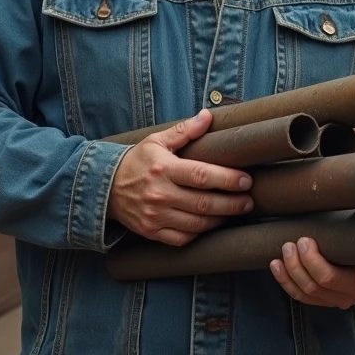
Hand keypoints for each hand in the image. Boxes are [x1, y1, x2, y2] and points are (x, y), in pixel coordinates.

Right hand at [107, 109, 253, 245]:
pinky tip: (211, 224)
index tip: (246, 180)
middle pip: (203, 203)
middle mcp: (160, 195)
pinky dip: (200, 234)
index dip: (227, 179)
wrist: (105, 188)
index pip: (201, 176)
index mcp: (164, 169)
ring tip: (236, 211)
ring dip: (220, 219)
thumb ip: (184, 130)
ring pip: (196, 224)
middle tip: (248, 200)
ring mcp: (155, 216)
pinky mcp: (151, 232)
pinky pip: (182, 238)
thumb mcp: (157, 141)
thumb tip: (207, 116)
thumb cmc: (137, 161)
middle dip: (232, 203)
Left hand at [269, 237, 354, 309]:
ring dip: (288, 273)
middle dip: (296, 265)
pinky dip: (285, 282)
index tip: (304, 240)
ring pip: (303, 294)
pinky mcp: (322, 301)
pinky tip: (277, 267)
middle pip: (313, 287)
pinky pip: (300, 297)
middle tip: (290, 244)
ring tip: (282, 253)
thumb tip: (342, 195)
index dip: (312, 261)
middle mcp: (347, 297)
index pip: (329, 278)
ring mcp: (333, 302)